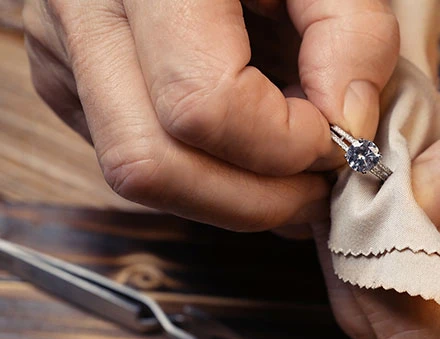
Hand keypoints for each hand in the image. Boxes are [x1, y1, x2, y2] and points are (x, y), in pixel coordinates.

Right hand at [23, 0, 398, 230]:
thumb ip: (354, 32)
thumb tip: (347, 126)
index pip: (204, 106)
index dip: (286, 144)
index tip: (338, 134)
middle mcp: (86, 15)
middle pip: (153, 164)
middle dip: (256, 200)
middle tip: (319, 188)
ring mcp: (67, 56)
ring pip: (139, 175)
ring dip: (230, 196)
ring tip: (288, 170)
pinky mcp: (70, 84)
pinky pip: (138, 156)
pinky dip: (204, 172)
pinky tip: (243, 143)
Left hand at [315, 48, 439, 338]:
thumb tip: (399, 197)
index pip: (425, 330)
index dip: (378, 270)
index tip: (365, 198)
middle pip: (392, 326)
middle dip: (359, 256)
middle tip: (352, 182)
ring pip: (388, 301)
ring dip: (364, 241)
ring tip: (366, 178)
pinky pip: (404, 271)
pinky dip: (381, 231)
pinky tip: (386, 186)